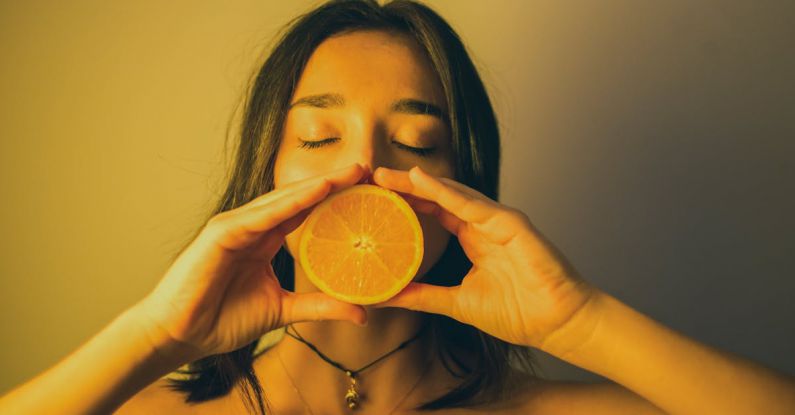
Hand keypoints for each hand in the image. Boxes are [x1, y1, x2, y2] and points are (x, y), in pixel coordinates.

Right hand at [132, 163, 368, 360]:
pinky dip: (289, 202)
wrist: (181, 335)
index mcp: (265, 239)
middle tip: (367, 168)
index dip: (336, 198)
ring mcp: (236, 226)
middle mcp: (253, 226)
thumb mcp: (283, 310)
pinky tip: (315, 191)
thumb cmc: (222, 320)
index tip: (369, 188)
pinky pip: (261, 215)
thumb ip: (320, 306)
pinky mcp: (221, 233)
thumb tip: (362, 314)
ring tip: (350, 173)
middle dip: (333, 183)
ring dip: (317, 185)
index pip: (307, 211)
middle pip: (299, 198)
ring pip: (283, 200)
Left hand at [372, 165, 595, 348]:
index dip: (405, 202)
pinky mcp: (512, 223)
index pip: (433, 211)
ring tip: (389, 175)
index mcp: (473, 237)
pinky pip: (473, 205)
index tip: (374, 197)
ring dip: (419, 183)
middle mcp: (483, 223)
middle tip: (372, 177)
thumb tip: (386, 296)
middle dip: (406, 186)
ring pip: (452, 193)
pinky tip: (421, 181)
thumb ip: (423, 295)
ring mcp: (498, 220)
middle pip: (438, 196)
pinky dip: (446, 192)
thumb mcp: (457, 303)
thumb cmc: (518, 313)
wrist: (557, 324)